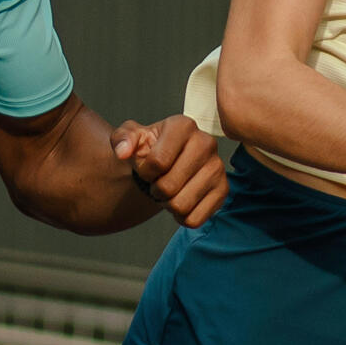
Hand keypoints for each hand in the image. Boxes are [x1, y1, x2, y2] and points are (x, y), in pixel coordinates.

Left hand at [113, 115, 227, 227]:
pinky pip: (195, 219)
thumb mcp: (129, 139)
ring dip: (167, 204)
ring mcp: (217, 167)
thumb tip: (123, 152)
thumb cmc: (148, 150)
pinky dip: (182, 217)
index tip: (147, 168)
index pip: (158, 162)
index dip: (145, 172)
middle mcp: (206, 142)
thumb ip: (121, 140)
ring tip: (169, 191)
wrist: (166, 164)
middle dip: (155, 190)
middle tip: (158, 182)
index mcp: (183, 125)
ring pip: (181, 205)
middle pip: (169, 186)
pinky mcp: (223, 190)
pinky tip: (181, 201)